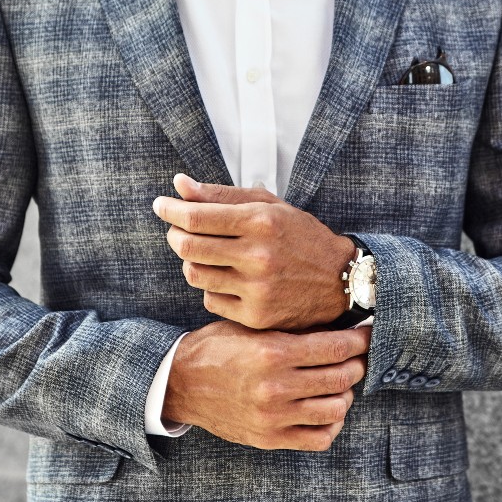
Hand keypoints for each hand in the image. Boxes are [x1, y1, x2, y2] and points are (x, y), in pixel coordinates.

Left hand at [152, 173, 357, 330]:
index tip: (161, 205)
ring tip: (205, 255)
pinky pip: (210, 300)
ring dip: (191, 262)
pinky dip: (211, 288)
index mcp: (261, 222)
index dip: (170, 210)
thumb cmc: (301, 237)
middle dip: (175, 235)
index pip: (196, 217)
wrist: (341, 281)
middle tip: (178, 230)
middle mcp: (258, 256)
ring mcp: (257, 289)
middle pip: (188, 246)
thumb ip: (222, 195)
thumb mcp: (269, 206)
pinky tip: (227, 279)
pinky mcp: (256, 316)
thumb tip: (179, 185)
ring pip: (195, 274)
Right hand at [162, 321, 370, 450]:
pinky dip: (331, 424)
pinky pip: (319, 438)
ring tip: (341, 384)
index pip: (335, 348)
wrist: (179, 383)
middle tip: (357, 357)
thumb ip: (291, 330)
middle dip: (357, 365)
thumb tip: (337, 326)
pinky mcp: (269, 438)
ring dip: (346, 394)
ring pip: (337, 409)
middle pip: (341, 377)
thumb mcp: (251, 327)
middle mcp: (276, 387)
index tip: (368, 334)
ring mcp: (273, 417)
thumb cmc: (217, 348)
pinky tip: (327, 410)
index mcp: (272, 353)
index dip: (359, 340)